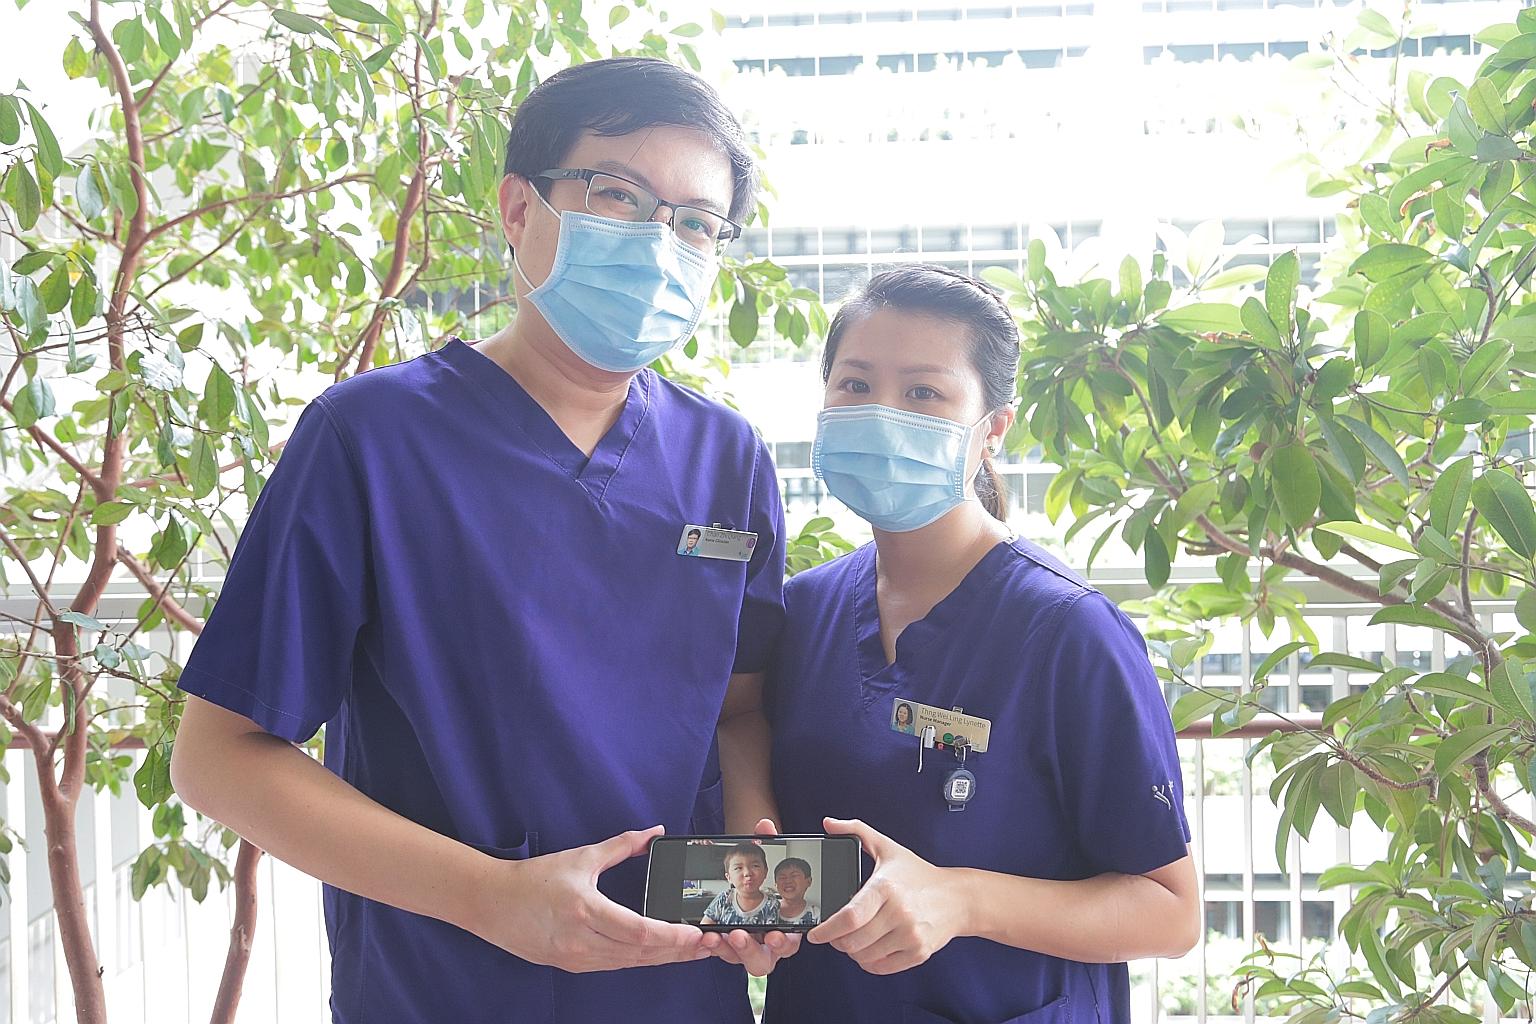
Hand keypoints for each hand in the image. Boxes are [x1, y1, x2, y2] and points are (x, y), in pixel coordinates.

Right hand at [471, 825, 709, 972]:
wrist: (491, 903)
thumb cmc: (533, 879)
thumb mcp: (580, 857)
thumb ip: (621, 846)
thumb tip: (653, 833)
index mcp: (584, 909)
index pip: (638, 931)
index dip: (671, 936)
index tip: (695, 933)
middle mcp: (581, 940)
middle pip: (640, 953)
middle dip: (678, 951)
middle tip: (708, 945)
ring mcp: (575, 957)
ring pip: (629, 963)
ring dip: (662, 958)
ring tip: (692, 951)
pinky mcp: (571, 965)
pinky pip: (613, 965)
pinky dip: (639, 959)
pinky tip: (658, 953)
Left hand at [703, 818, 802, 976]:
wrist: (748, 887)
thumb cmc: (764, 880)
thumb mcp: (767, 860)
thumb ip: (767, 843)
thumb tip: (764, 825)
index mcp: (786, 929)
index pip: (789, 943)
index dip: (783, 943)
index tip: (774, 935)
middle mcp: (766, 945)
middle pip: (763, 960)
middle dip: (750, 950)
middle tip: (738, 935)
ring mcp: (746, 949)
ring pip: (738, 959)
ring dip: (726, 949)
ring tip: (714, 935)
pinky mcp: (728, 947)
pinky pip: (721, 951)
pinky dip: (713, 944)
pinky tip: (705, 933)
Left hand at [808, 817, 963, 974]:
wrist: (957, 898)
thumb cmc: (919, 874)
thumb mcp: (888, 847)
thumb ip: (856, 831)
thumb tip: (828, 823)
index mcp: (887, 886)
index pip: (850, 916)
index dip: (827, 929)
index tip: (815, 933)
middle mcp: (900, 912)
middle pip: (854, 940)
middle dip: (837, 941)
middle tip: (834, 935)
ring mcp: (910, 935)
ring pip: (865, 956)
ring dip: (852, 952)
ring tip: (853, 939)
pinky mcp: (918, 952)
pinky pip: (882, 967)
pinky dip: (869, 962)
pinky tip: (870, 949)